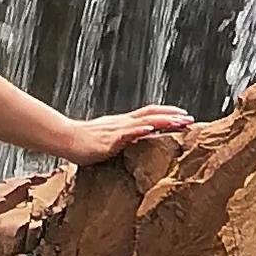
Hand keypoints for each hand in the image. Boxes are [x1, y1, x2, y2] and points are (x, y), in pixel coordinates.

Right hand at [60, 106, 194, 166]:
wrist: (65, 139)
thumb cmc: (84, 142)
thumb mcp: (109, 138)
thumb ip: (123, 139)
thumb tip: (137, 142)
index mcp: (124, 123)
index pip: (150, 113)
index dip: (167, 112)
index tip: (184, 115)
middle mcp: (123, 123)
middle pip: (152, 115)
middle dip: (172, 116)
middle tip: (191, 119)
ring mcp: (117, 130)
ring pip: (144, 122)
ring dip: (163, 121)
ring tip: (179, 122)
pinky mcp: (109, 140)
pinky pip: (127, 134)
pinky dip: (139, 130)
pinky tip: (150, 129)